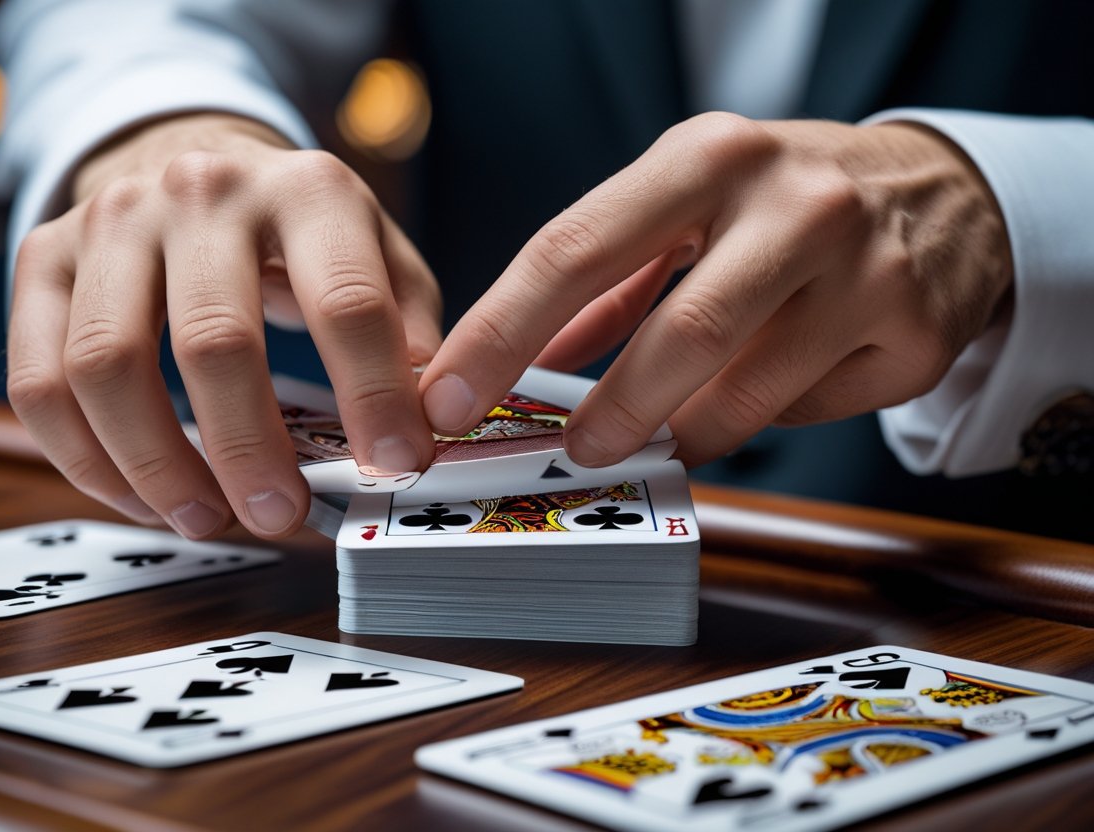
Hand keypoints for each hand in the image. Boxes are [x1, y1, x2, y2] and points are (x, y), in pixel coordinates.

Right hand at [6, 114, 441, 538]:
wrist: (196, 157)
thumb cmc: (302, 233)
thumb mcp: (380, 254)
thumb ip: (412, 329)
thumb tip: (427, 421)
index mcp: (307, 190)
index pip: (346, 301)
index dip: (373, 395)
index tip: (397, 465)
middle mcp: (202, 192)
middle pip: (213, 341)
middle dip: (249, 448)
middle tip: (282, 515)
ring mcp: (111, 221)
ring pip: (105, 365)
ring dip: (156, 466)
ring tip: (207, 520)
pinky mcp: (43, 257)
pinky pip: (37, 379)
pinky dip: (85, 460)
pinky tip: (143, 498)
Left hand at [421, 113, 1011, 467]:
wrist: (942, 191)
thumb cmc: (784, 200)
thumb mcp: (690, 201)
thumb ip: (610, 278)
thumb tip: (530, 354)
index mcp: (710, 157)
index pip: (577, 248)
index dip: (502, 332)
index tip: (451, 397)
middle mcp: (797, 204)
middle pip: (680, 332)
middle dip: (609, 410)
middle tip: (569, 453)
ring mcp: (869, 270)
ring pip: (746, 393)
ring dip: (681, 433)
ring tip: (654, 443)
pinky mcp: (916, 333)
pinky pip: (807, 411)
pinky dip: (761, 421)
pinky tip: (755, 397)